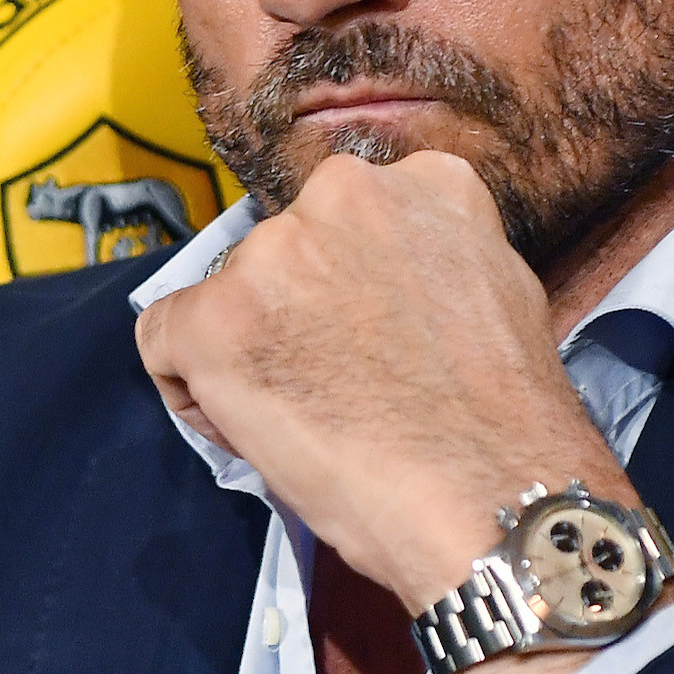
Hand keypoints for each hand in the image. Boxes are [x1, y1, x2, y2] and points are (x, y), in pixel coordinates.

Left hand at [134, 149, 634, 615]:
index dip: (350, 280)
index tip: (365, 330)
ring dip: (252, 346)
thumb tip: (388, 280)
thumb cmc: (507, 419)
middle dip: (299, 307)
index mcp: (424, 180)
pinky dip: (192, 384)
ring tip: (310, 416)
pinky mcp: (216, 317)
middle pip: (289, 247)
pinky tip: (251, 425)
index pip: (352, 214)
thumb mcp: (497, 288)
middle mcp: (344, 192)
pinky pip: (165, 337)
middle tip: (336, 379)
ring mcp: (274, 252)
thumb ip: (432, 257)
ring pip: (231, 293)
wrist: (489, 493)